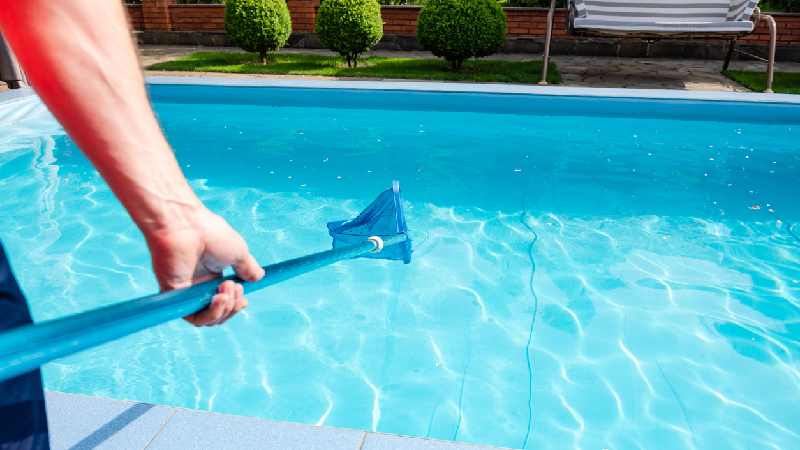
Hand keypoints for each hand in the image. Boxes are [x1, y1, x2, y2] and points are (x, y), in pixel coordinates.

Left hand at [143, 207, 264, 325]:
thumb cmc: (211, 234)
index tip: (244, 300)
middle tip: (236, 289)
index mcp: (211, 274)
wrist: (187, 226)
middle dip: (232, 307)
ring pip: (207, 318)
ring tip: (226, 291)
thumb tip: (259, 277)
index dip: (235, 305)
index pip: (224, 300)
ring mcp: (185, 291)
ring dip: (223, 310)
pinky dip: (209, 313)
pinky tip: (218, 298)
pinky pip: (192, 317)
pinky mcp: (174, 296)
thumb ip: (247, 268)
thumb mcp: (238, 252)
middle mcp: (198, 285)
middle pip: (218, 312)